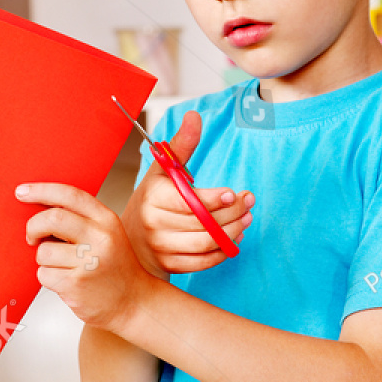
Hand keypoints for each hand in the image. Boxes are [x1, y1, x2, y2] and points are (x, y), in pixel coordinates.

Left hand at [18, 182, 158, 332]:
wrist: (133, 303)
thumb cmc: (114, 267)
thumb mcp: (107, 234)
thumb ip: (80, 219)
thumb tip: (39, 209)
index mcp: (107, 220)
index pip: (70, 195)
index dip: (41, 190)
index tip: (22, 192)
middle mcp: (100, 238)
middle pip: (52, 219)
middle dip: (33, 227)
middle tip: (32, 237)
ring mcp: (88, 263)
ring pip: (43, 252)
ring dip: (45, 260)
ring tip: (63, 267)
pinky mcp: (75, 285)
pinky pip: (44, 274)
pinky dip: (49, 278)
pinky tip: (67, 281)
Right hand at [125, 111, 252, 274]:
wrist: (131, 238)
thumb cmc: (153, 198)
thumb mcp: (162, 170)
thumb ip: (181, 145)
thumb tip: (194, 115)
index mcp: (152, 197)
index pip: (187, 202)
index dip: (213, 200)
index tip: (234, 192)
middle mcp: (154, 224)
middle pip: (202, 222)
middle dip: (233, 212)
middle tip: (250, 202)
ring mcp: (161, 248)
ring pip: (206, 243)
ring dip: (233, 232)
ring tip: (247, 219)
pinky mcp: (169, 266)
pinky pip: (203, 262)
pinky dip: (223, 251)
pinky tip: (234, 237)